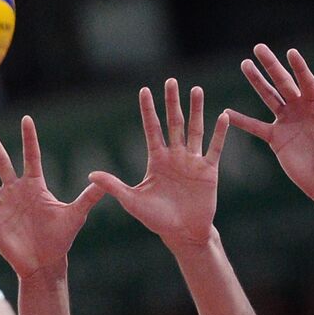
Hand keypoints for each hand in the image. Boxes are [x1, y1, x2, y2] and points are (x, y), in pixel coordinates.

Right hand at [0, 117, 102, 279]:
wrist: (44, 263)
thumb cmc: (60, 239)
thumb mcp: (75, 215)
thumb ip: (88, 197)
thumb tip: (105, 181)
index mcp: (35, 186)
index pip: (31, 157)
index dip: (29, 139)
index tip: (26, 119)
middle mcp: (16, 190)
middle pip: (2, 161)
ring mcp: (2, 204)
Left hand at [89, 79, 228, 248]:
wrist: (183, 234)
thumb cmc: (157, 219)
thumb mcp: (132, 201)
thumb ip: (114, 186)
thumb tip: (90, 175)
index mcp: (156, 160)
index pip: (151, 129)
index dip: (148, 110)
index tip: (144, 90)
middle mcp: (175, 156)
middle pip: (174, 123)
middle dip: (172, 102)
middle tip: (172, 80)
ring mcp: (192, 162)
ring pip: (194, 130)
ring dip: (197, 110)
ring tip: (197, 90)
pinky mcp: (208, 171)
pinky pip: (215, 148)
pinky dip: (220, 133)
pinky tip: (223, 116)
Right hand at [227, 45, 313, 208]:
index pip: (308, 83)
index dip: (300, 68)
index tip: (291, 52)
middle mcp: (301, 110)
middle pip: (284, 83)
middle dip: (272, 66)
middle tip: (259, 47)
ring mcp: (287, 123)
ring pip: (269, 97)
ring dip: (257, 82)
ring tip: (245, 64)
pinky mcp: (276, 139)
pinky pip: (256, 127)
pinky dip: (242, 121)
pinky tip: (227, 112)